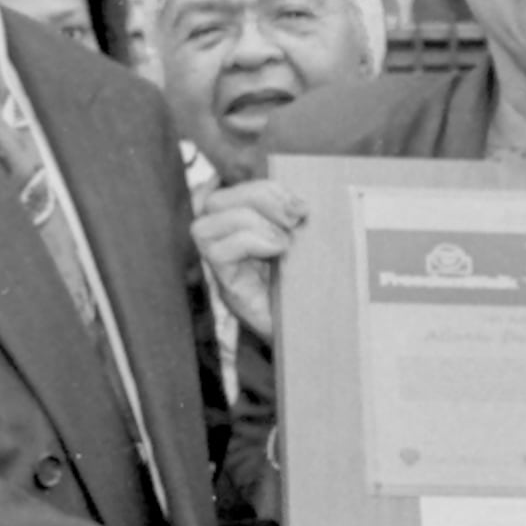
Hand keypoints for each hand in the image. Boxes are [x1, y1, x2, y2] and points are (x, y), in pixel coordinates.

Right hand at [195, 182, 302, 342]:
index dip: (266, 188)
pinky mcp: (227, 288)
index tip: (302, 205)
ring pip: (205, 224)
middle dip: (258, 197)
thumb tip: (303, 201)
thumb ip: (300, 222)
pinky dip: (248, 241)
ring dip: (251, 220)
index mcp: (247, 229)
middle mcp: (228, 246)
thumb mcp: (310, 247)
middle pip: (214, 201)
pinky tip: (278, 251)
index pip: (235, 193)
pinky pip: (217, 251)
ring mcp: (224, 269)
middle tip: (296, 217)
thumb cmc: (316, 291)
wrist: (320, 337)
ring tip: (286, 240)